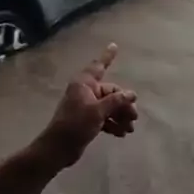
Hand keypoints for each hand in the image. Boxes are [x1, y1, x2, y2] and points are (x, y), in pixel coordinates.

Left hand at [41, 44, 137, 168]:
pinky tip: (121, 134)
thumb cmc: (76, 124)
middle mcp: (86, 91)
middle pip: (111, 92)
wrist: (59, 148)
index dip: (107, 56)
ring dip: (120, 116)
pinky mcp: (88, 120)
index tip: (114, 45)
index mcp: (84, 83)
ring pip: (110, 106)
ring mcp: (87, 106)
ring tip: (129, 129)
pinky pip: (105, 117)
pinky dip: (113, 124)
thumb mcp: (98, 111)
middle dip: (124, 104)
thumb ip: (116, 101)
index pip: (99, 66)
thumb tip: (131, 94)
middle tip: (134, 117)